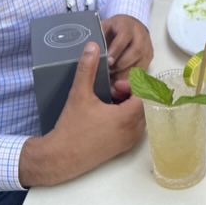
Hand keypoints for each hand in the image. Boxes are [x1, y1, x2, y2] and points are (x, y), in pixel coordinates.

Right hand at [18, 43, 145, 186]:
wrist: (60, 157)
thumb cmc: (71, 127)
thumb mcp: (79, 95)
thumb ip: (87, 68)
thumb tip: (92, 47)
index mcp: (127, 118)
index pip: (145, 95)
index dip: (131, 86)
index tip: (114, 85)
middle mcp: (133, 131)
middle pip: (144, 105)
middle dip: (130, 94)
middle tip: (111, 91)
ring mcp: (128, 141)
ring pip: (140, 117)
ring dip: (128, 106)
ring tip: (108, 102)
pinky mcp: (122, 148)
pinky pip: (133, 128)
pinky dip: (125, 118)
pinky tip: (106, 114)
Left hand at [102, 14, 152, 81]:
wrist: (131, 27)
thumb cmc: (113, 29)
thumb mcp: (104, 27)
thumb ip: (98, 37)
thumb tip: (89, 50)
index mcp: (127, 25)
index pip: (124, 37)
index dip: (116, 50)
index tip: (107, 61)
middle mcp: (141, 35)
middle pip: (136, 51)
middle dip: (121, 64)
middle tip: (109, 73)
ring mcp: (147, 47)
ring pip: (141, 62)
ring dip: (127, 74)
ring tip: (113, 82)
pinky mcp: (149, 58)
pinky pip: (143, 71)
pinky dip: (132, 79)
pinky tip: (121, 85)